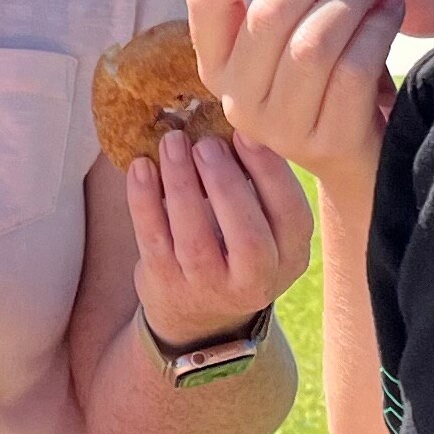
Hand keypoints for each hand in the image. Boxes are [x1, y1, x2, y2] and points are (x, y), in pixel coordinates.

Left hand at [126, 129, 312, 345]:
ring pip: (195, 239)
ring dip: (182, 185)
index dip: (270, 172)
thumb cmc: (236, 249)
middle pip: (248, 236)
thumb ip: (259, 185)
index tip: (245, 132)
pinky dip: (144, 200)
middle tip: (206, 142)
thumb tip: (236, 118)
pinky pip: (153, 239)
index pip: (292, 215)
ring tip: (173, 143)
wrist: (198, 315)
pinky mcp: (166, 286)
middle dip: (225, 182)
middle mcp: (256, 282)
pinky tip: (141, 167)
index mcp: (290, 258)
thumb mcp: (265, 227)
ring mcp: (208, 288)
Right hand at [187, 0, 401, 194]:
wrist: (361, 154)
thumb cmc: (329, 73)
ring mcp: (279, 127)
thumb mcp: (295, 27)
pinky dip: (377, 28)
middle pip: (268, 14)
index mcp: (216, 60)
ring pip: (312, 42)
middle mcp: (236, 97)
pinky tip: (393, 7)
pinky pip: (352, 70)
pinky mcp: (327, 141)